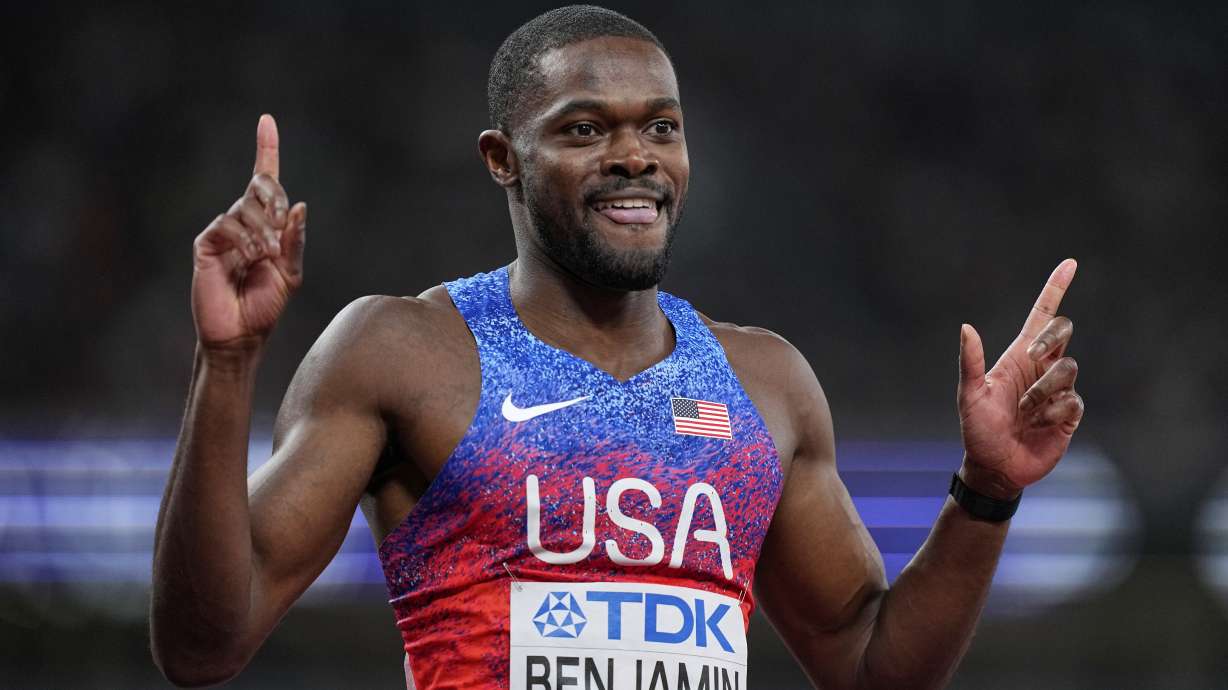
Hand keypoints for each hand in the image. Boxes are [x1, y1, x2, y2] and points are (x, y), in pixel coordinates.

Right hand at [191, 114, 306, 348]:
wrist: (241, 335)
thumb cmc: (265, 306)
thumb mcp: (290, 274)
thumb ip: (294, 241)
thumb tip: (300, 206)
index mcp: (265, 225)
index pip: (265, 180)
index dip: (266, 149)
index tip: (266, 120)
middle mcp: (243, 222)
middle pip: (260, 186)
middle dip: (276, 200)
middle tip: (282, 226)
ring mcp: (223, 231)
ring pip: (245, 207)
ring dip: (263, 230)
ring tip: (266, 256)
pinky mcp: (206, 244)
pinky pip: (227, 225)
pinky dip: (244, 239)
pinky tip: (250, 258)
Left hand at [956, 259, 1084, 498]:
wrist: (994, 466)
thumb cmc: (978, 429)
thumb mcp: (969, 396)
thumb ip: (970, 363)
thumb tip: (966, 327)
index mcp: (1018, 357)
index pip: (1042, 316)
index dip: (1055, 289)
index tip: (1069, 263)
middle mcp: (1041, 368)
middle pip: (1063, 331)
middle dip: (1051, 338)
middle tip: (1032, 355)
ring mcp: (1058, 390)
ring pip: (1068, 368)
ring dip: (1043, 389)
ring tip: (1024, 410)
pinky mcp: (1070, 413)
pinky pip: (1072, 401)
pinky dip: (1053, 411)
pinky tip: (1038, 424)